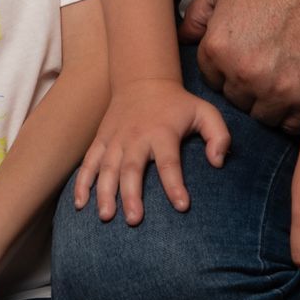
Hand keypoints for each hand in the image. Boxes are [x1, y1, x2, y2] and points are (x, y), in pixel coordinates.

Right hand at [72, 78, 228, 223]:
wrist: (142, 80)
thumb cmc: (177, 104)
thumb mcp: (205, 112)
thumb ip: (219, 136)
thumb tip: (218, 163)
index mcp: (162, 132)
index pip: (169, 162)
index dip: (175, 184)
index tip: (182, 206)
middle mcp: (136, 137)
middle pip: (132, 167)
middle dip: (131, 194)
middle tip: (134, 220)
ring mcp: (115, 139)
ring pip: (107, 167)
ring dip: (104, 192)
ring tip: (106, 217)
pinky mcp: (101, 140)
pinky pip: (89, 163)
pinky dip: (82, 183)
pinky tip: (81, 204)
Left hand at [186, 0, 299, 129]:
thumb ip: (197, 16)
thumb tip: (183, 38)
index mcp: (219, 49)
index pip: (211, 79)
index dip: (225, 68)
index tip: (240, 58)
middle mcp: (244, 74)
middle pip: (236, 98)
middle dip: (245, 85)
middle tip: (262, 65)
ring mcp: (277, 89)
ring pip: (262, 114)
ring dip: (267, 101)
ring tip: (280, 77)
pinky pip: (291, 123)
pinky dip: (292, 113)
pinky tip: (295, 92)